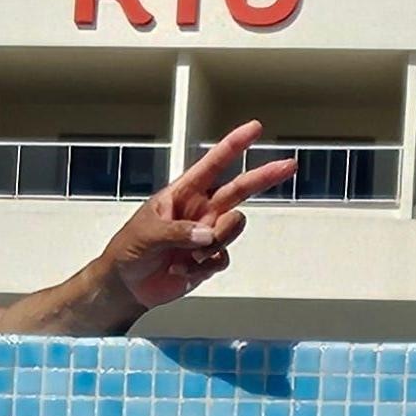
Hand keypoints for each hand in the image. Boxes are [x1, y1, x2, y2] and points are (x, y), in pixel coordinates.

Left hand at [106, 121, 298, 311]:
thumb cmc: (129, 250)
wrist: (127, 286)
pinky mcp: (209, 259)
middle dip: (264, 176)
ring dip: (216, 242)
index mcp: (183, 194)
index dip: (234, 145)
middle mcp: (200, 210)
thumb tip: (206, 236)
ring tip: (188, 256)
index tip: (255, 129)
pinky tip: (181, 270)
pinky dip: (203, 267)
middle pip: (240, 189)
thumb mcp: (147, 234)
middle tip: (288, 165)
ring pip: (234, 228)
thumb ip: (178, 232)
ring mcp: (207, 234)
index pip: (212, 165)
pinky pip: (223, 258)